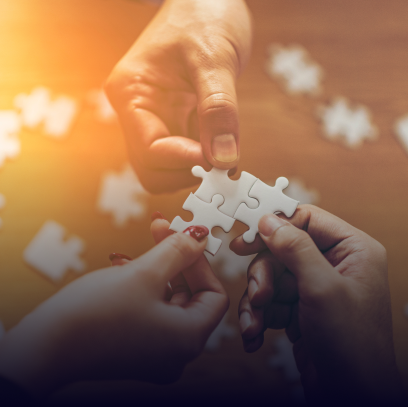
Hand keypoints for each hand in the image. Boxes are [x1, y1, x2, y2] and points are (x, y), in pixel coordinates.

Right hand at [0, 219, 228, 398]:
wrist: (44, 347)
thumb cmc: (96, 313)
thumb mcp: (145, 273)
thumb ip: (179, 251)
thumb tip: (201, 237)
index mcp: (188, 339)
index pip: (214, 294)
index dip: (200, 262)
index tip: (183, 238)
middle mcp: (176, 352)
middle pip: (192, 295)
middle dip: (177, 260)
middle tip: (161, 230)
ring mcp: (155, 352)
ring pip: (170, 301)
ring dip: (159, 270)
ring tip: (141, 247)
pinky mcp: (135, 347)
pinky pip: (152, 311)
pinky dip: (146, 287)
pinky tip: (128, 267)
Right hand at [105, 0, 251, 192]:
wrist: (206, 0)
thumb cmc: (204, 15)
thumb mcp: (215, 59)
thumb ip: (219, 110)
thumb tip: (224, 159)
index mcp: (132, 93)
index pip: (148, 150)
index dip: (183, 161)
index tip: (218, 161)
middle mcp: (138, 112)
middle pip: (151, 168)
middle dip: (186, 173)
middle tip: (221, 165)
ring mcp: (156, 119)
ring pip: (167, 168)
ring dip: (197, 170)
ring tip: (227, 155)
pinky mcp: (175, 121)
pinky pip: (185, 155)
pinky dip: (204, 160)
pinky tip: (225, 149)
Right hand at [231, 205, 404, 403]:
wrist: (350, 397)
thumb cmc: (352, 345)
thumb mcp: (322, 288)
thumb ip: (295, 248)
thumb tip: (269, 220)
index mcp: (352, 250)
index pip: (307, 220)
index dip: (276, 225)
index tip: (247, 238)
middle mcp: (334, 264)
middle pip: (282, 250)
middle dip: (264, 274)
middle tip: (258, 293)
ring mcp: (315, 287)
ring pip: (272, 275)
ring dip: (258, 300)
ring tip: (256, 323)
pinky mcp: (301, 307)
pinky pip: (271, 298)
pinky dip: (260, 315)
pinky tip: (256, 333)